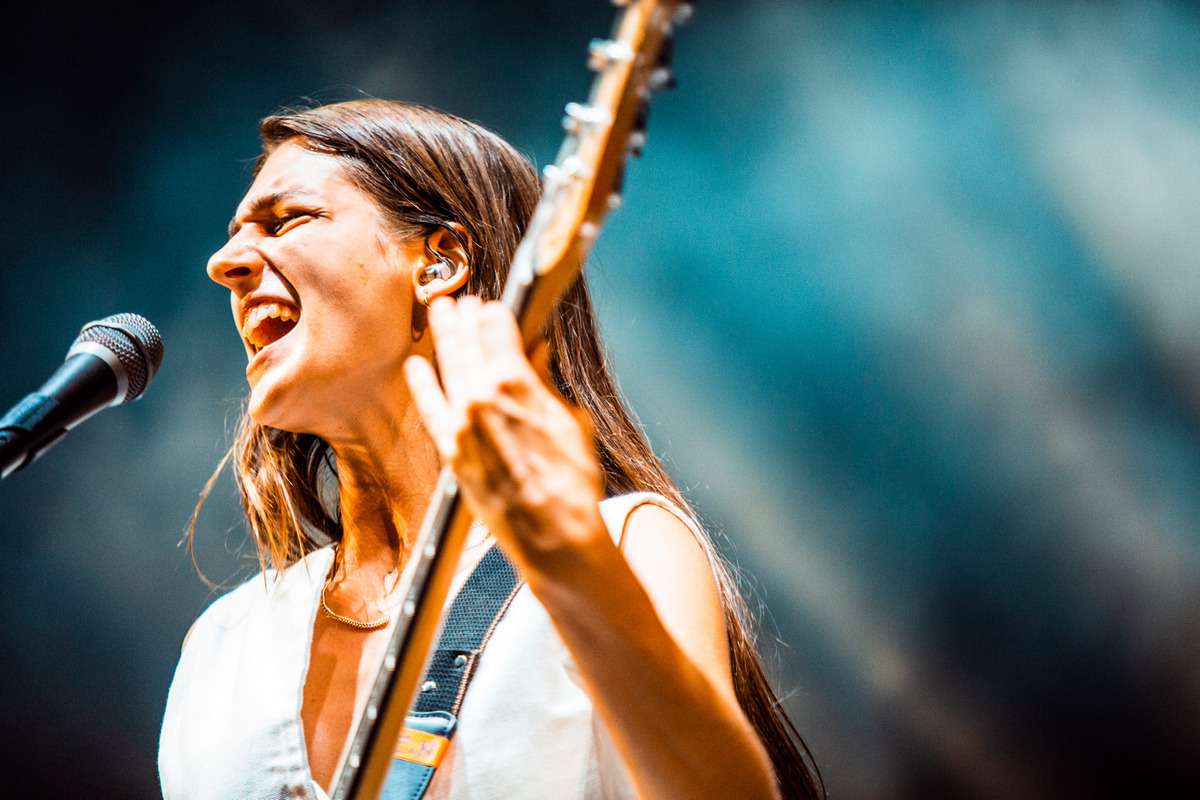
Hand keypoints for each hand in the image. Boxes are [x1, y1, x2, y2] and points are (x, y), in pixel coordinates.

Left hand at [403, 296, 607, 579]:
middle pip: (467, 342)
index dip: (496, 313)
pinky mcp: (451, 450)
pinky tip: (416, 367)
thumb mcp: (571, 421)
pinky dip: (422, 385)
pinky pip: (429, 408)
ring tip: (439, 313)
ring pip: (447, 366)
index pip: (499, 328)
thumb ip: (545, 384)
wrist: (553, 533)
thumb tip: (536, 356)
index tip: (493, 307)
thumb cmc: (572, 481)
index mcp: (516, 382)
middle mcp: (481, 396)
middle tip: (458, 300)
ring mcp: (461, 423)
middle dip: (463, 317)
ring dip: (443, 337)